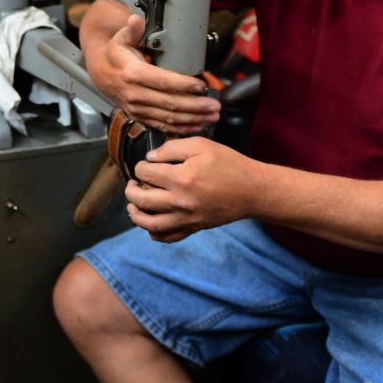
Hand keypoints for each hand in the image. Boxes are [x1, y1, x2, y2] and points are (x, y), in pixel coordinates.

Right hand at [85, 14, 220, 133]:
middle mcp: (134, 94)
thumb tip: (136, 20)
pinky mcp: (139, 116)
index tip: (202, 85)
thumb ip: (132, 30)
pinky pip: (162, 125)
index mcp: (132, 73)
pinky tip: (197, 125)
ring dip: (193, 119)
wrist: (100, 72)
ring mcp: (136, 108)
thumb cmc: (115, 53)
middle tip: (214, 105)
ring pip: (168, 117)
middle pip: (169, 103)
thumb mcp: (121, 38)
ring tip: (212, 116)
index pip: (162, 81)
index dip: (183, 85)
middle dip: (195, 106)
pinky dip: (181, 128)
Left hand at [124, 136, 260, 241]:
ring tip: (133, 204)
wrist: (252, 190)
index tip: (147, 164)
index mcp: (181, 178)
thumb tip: (150, 158)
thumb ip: (171, 148)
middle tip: (133, 183)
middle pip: (140, 199)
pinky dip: (153, 232)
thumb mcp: (201, 145)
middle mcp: (180, 202)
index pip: (145, 173)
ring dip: (135, 214)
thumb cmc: (228, 164)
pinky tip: (151, 221)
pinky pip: (167, 237)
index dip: (141, 166)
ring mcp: (186, 218)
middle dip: (130, 189)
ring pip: (149, 223)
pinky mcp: (193, 228)